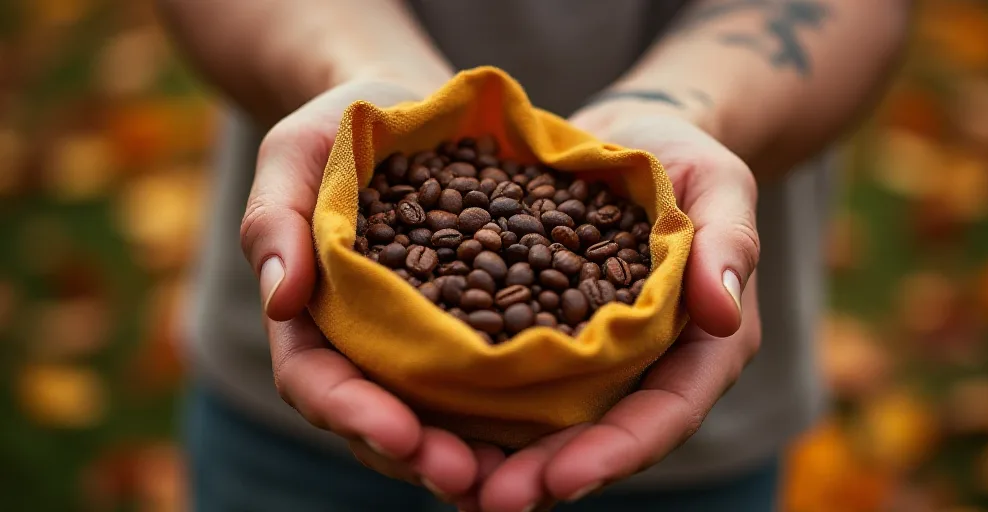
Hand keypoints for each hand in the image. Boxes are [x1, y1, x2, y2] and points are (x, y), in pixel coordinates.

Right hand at [239, 79, 485, 499]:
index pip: (317, 380)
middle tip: (468, 479)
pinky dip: (512, 411)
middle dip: (420, 456)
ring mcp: (418, 344)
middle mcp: (364, 345)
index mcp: (310, 316)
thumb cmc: (337, 132)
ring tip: (513, 477)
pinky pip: (487, 379)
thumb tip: (279, 301)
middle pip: (380, 419)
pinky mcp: (471, 328)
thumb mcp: (295, 156)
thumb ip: (274, 221)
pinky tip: (554, 429)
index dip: (353, 412)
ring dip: (472, 453)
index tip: (399, 433)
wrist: (403, 112)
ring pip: (437, 418)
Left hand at [475, 99, 762, 511]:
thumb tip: (724, 312)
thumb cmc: (681, 156)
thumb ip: (727, 242)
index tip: (561, 477)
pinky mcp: (543, 334)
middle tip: (489, 499)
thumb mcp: (718, 184)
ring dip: (503, 456)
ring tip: (447, 479)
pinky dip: (476, 406)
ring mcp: (590, 356)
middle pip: (601, 437)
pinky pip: (513, 379)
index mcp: (698, 345)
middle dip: (547, 474)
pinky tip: (427, 422)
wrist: (625, 138)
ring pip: (551, 423)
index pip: (666, 413)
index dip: (618, 451)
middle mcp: (643, 366)